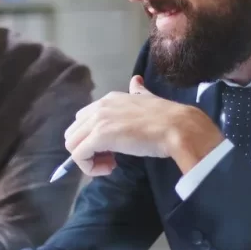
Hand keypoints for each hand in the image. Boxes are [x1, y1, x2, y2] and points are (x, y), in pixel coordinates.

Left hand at [64, 76, 222, 176]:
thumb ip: (139, 92)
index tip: (112, 148)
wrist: (178, 127)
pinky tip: (110, 168)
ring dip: (87, 159)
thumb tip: (136, 81)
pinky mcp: (99, 137)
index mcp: (109, 99)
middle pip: (74, 132)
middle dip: (86, 148)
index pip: (84, 119)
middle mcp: (99, 107)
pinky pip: (78, 156)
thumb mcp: (148, 99)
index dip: (93, 137)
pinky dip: (89, 167)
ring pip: (72, 144)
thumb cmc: (167, 118)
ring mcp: (98, 121)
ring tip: (110, 164)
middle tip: (110, 158)